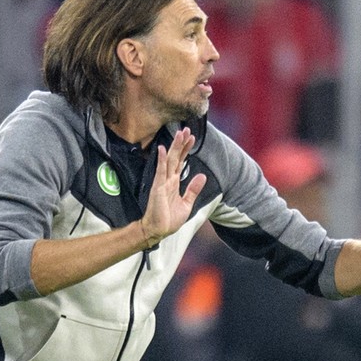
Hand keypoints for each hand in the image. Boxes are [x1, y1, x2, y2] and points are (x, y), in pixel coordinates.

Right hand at [139, 128, 206, 246]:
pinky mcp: (158, 187)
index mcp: (175, 183)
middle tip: (186, 129)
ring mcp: (162, 182)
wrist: (159, 230)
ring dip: (174, 147)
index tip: (192, 138)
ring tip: (180, 133)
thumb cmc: (170, 219)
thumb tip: (202, 175)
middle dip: (181, 144)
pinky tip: (163, 149)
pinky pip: (160, 171)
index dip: (186, 150)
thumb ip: (193, 189)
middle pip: (176, 157)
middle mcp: (168, 179)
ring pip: (170, 160)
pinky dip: (162, 160)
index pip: (181, 162)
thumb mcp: (187, 203)